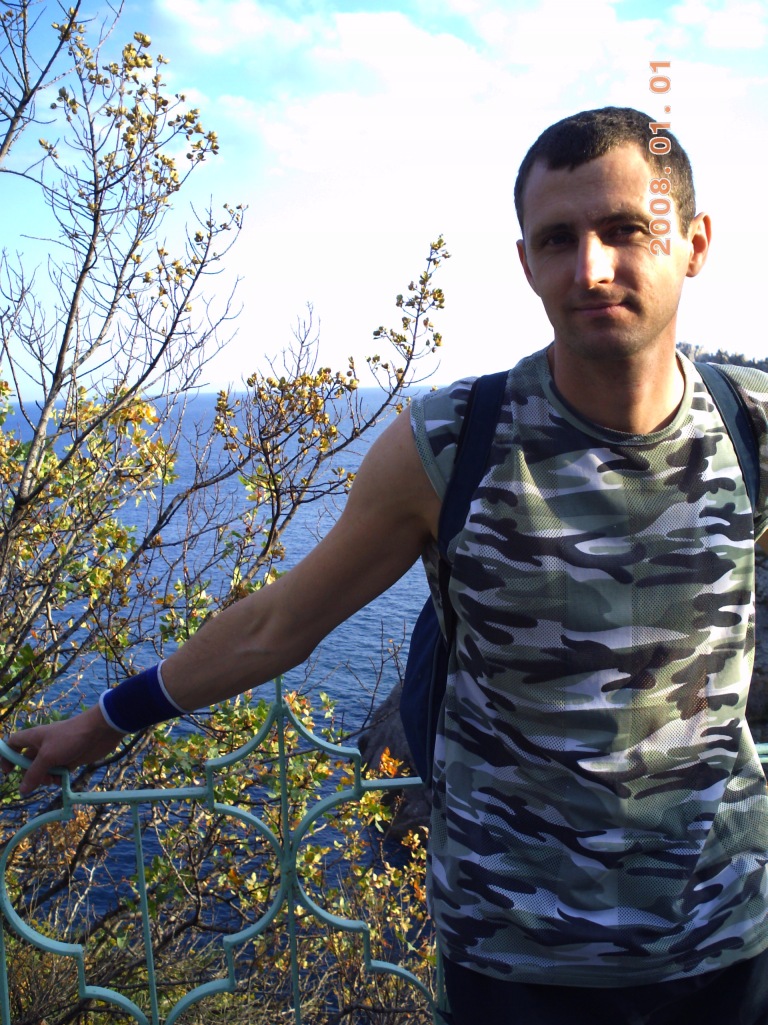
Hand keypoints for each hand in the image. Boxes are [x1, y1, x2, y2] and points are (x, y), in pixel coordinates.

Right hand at [2, 704, 124, 794]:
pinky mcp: (70, 759)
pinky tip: (63, 780)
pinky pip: (58, 772)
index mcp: (34, 738)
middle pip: (28, 762)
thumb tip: (22, 790)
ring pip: (44, 769)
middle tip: (38, 780)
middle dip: (31, 774)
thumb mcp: (48, 756)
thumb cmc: (70, 738)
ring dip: (46, 778)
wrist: (100, 731)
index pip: (13, 744)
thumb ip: (34, 773)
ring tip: (53, 779)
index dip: (7, 756)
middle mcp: (43, 745)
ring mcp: (57, 752)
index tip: (8, 772)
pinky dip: (58, 778)